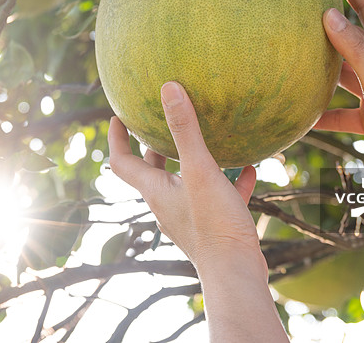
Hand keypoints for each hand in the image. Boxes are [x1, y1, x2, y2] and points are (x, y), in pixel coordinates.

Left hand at [108, 81, 263, 270]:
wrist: (236, 274)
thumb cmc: (214, 225)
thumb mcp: (200, 170)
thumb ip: (185, 130)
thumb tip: (169, 89)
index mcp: (155, 191)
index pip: (122, 162)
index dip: (116, 138)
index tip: (118, 116)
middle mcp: (166, 204)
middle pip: (152, 172)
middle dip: (153, 147)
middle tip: (159, 123)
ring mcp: (189, 218)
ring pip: (185, 184)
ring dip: (191, 163)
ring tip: (206, 141)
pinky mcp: (213, 228)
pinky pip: (217, 198)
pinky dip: (227, 183)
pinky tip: (247, 170)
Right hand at [315, 0, 363, 191]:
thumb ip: (355, 50)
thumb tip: (328, 13)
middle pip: (351, 38)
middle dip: (327, 22)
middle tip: (299, 7)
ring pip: (341, 76)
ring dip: (319, 71)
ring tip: (290, 62)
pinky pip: (340, 113)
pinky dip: (322, 115)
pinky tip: (300, 118)